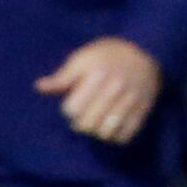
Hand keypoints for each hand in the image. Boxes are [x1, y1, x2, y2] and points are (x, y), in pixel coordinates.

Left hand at [36, 38, 161, 142]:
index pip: (73, 109)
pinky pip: (126, 135)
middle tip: (84, 118)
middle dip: (81, 124)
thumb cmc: (108, 55)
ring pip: (107, 133)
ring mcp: (131, 100)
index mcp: (97, 74)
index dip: (69, 110)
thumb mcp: (83, 58)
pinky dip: (116, 137)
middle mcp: (115, 87)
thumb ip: (63, 76)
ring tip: (98, 124)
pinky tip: (113, 128)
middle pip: (88, 124)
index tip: (75, 104)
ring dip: (98, 132)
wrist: (146, 50)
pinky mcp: (143, 109)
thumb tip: (39, 87)